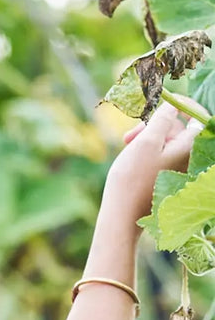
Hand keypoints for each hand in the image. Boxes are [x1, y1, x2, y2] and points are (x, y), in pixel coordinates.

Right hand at [105, 100, 202, 220]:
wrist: (122, 215)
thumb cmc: (133, 179)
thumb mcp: (147, 141)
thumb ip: (162, 118)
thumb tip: (172, 104)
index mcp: (191, 146)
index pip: (197, 115)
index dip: (180, 104)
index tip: (159, 103)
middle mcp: (190, 158)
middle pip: (179, 129)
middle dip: (155, 126)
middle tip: (130, 134)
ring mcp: (179, 170)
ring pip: (167, 143)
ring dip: (147, 139)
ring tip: (127, 146)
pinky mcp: (167, 180)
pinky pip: (162, 157)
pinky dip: (148, 153)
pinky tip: (131, 158)